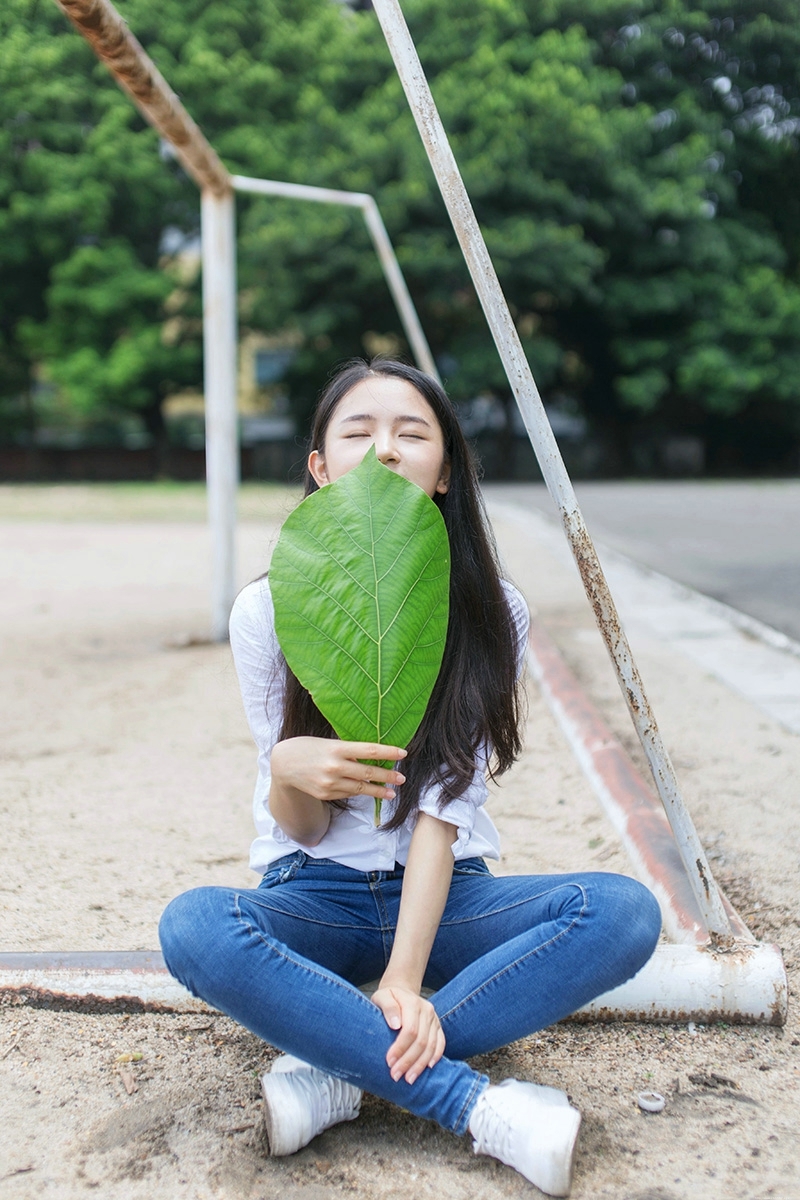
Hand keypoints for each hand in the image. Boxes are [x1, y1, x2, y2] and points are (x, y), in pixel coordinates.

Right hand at [271, 738, 405, 803]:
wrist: (283, 764)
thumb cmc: (308, 747)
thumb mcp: (328, 742)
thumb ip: (348, 750)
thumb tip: (371, 756)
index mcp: (337, 748)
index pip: (369, 750)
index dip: (388, 752)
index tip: (403, 753)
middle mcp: (335, 767)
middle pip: (368, 772)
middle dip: (388, 776)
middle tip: (402, 778)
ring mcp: (330, 783)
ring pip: (361, 788)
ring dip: (378, 791)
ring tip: (391, 792)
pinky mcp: (326, 794)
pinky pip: (348, 794)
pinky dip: (359, 792)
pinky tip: (368, 791)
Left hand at [371, 984, 445, 1084]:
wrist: (401, 990)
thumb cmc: (388, 997)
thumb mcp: (381, 996)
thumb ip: (388, 1007)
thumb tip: (395, 1024)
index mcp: (413, 1003)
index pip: (410, 1030)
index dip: (400, 1048)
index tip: (389, 1062)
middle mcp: (427, 1010)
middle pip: (421, 1041)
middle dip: (408, 1061)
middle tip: (396, 1075)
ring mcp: (434, 1018)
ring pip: (431, 1045)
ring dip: (420, 1064)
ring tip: (409, 1078)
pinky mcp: (438, 1026)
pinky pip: (441, 1043)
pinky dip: (436, 1056)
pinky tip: (428, 1068)